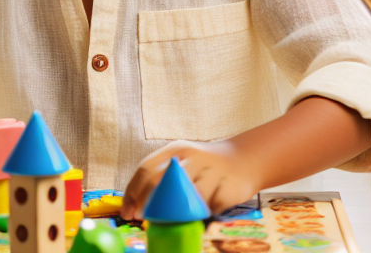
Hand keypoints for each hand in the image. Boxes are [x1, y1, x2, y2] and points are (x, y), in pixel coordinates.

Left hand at [121, 140, 258, 220]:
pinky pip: (209, 209)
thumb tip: (136, 206)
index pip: (146, 169)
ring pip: (186, 200)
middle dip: (148, 205)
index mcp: (176, 150)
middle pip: (160, 183)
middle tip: (144, 220)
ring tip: (181, 215)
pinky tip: (206, 209)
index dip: (133, 192)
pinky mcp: (227, 187)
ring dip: (179, 213)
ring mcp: (211, 171)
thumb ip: (162, 179)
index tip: (128, 212)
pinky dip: (203, 214)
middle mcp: (191, 157)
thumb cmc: (204, 166)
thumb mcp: (182, 162)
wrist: (242, 160)